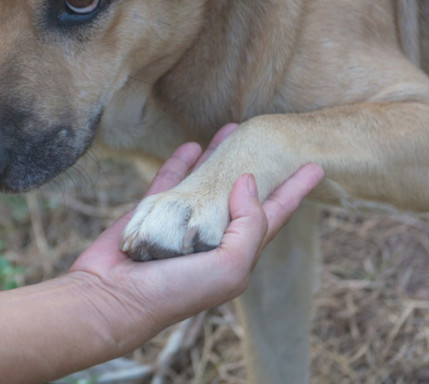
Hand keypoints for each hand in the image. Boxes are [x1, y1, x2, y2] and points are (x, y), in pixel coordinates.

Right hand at [68, 124, 323, 342]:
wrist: (112, 300)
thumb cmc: (173, 292)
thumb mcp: (229, 267)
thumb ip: (249, 225)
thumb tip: (247, 180)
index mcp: (235, 256)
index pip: (272, 217)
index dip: (294, 192)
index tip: (316, 167)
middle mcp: (211, 239)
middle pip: (242, 195)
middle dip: (261, 167)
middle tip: (279, 140)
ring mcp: (181, 224)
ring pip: (207, 182)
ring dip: (221, 156)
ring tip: (233, 129)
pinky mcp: (152, 214)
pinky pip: (171, 182)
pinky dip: (181, 163)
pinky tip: (191, 145)